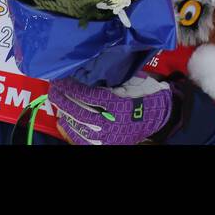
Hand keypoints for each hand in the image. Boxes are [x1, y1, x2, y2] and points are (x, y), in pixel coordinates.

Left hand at [48, 76, 172, 144]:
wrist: (160, 116)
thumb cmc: (145, 94)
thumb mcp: (129, 82)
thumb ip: (109, 80)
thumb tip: (86, 70)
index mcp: (118, 105)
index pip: (89, 96)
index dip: (72, 88)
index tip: (61, 80)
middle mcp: (112, 123)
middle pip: (80, 112)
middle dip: (64, 100)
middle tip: (53, 89)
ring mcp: (110, 137)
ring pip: (81, 128)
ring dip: (67, 115)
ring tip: (57, 103)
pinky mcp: (109, 144)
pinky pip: (87, 141)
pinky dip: (74, 132)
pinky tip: (65, 123)